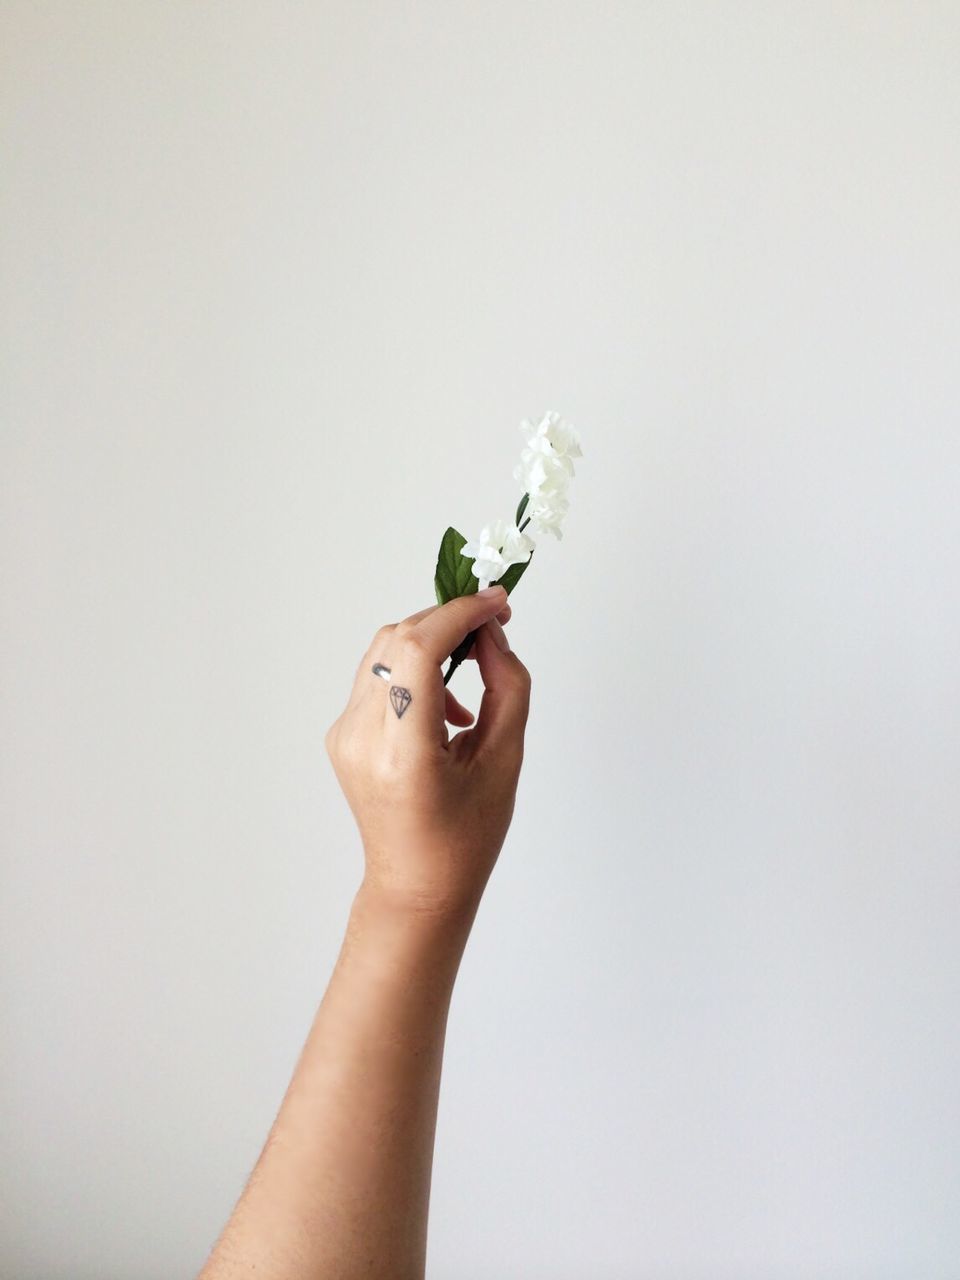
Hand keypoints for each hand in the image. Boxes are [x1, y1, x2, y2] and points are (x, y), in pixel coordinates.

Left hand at [325, 585, 531, 918]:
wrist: (416, 886)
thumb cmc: (467, 837)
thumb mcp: (504, 761)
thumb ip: (506, 686)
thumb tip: (493, 632)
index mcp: (402, 754)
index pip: (418, 651)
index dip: (460, 613)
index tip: (498, 602)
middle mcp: (361, 739)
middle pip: (398, 640)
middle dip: (450, 619)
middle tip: (495, 624)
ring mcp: (344, 735)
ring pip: (385, 650)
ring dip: (432, 641)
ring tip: (472, 671)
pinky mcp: (341, 734)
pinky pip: (378, 676)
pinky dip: (415, 669)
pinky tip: (448, 706)